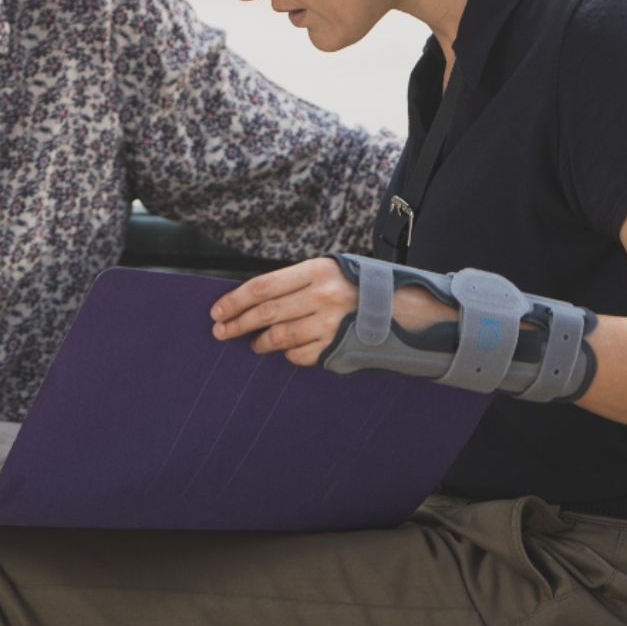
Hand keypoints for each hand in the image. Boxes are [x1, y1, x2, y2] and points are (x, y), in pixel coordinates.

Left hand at [211, 257, 455, 364]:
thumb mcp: (332, 270)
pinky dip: (288, 354)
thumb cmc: (362, 287)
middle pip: (265, 313)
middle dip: (237, 323)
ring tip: (252, 342)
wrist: (409, 310)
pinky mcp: (337, 347)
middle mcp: (321, 296)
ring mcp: (329, 324)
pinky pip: (299, 355)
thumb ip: (298, 281)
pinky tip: (285, 350)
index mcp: (317, 271)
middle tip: (220, 331)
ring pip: (279, 337)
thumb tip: (256, 297)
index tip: (218, 310)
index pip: (263, 286)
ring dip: (260, 341)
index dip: (235, 300)